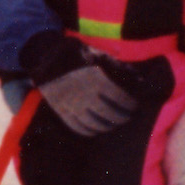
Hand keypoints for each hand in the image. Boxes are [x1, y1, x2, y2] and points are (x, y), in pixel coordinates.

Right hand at [20, 32, 138, 137]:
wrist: (45, 55)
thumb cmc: (75, 53)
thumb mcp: (97, 54)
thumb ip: (118, 67)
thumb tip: (139, 79)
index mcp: (95, 79)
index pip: (118, 97)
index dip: (129, 103)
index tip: (135, 106)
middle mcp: (84, 94)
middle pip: (108, 113)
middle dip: (121, 117)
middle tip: (129, 117)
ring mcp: (70, 104)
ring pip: (93, 123)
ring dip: (107, 126)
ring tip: (115, 124)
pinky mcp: (60, 109)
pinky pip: (75, 126)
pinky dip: (88, 131)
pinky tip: (96, 130)